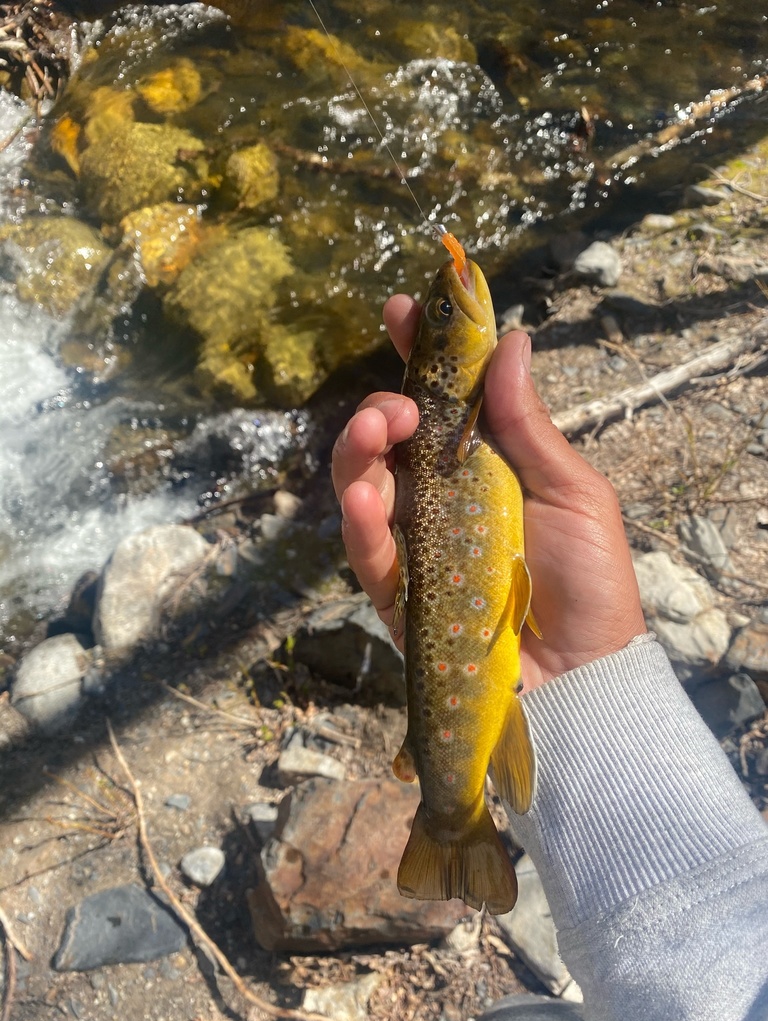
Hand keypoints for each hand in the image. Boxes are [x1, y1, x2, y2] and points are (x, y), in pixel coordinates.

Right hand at [331, 294, 646, 689]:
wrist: (588, 671)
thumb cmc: (590, 578)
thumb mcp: (572, 491)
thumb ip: (529, 425)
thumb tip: (510, 341)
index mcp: (481, 464)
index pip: (437, 400)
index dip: (416, 356)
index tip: (403, 311)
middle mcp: (439, 497)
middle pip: (388, 441)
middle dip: (380, 408)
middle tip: (399, 404)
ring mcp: (415, 543)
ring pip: (362, 486)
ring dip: (357, 452)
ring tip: (375, 431)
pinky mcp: (400, 593)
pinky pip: (368, 554)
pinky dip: (358, 524)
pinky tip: (361, 498)